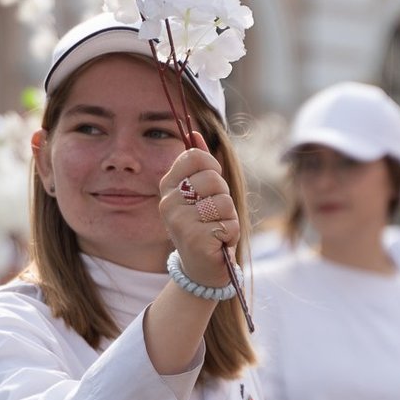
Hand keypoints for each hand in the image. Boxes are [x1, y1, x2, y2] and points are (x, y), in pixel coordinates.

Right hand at [158, 134, 238, 289]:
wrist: (202, 267)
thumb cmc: (205, 224)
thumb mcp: (201, 192)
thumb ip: (199, 164)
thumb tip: (194, 133)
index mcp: (168, 186)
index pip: (194, 156)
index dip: (212, 167)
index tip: (211, 185)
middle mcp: (168, 203)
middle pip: (212, 178)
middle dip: (223, 195)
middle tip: (214, 213)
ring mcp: (180, 222)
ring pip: (223, 202)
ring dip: (228, 217)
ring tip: (216, 228)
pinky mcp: (195, 240)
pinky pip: (228, 224)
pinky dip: (230, 234)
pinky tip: (218, 242)